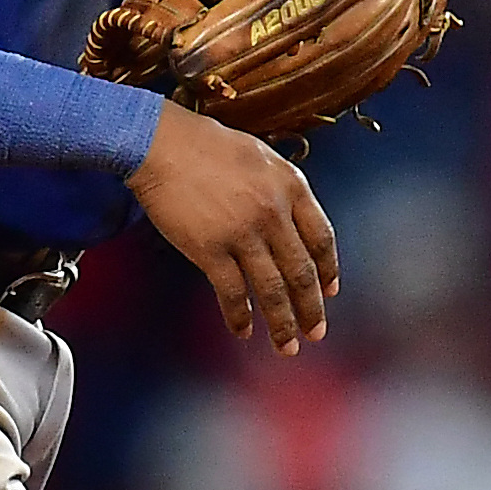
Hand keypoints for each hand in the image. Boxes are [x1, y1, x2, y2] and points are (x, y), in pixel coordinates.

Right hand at [129, 101, 337, 355]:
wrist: (160, 143)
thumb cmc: (205, 145)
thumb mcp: (259, 155)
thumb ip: (280, 186)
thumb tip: (289, 216)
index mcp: (291, 186)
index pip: (322, 238)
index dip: (328, 269)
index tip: (330, 290)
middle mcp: (274, 213)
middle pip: (301, 271)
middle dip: (311, 308)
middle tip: (315, 333)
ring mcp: (243, 233)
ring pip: (272, 289)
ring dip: (282, 323)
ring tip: (286, 346)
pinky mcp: (210, 249)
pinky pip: (232, 292)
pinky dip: (239, 315)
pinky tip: (243, 330)